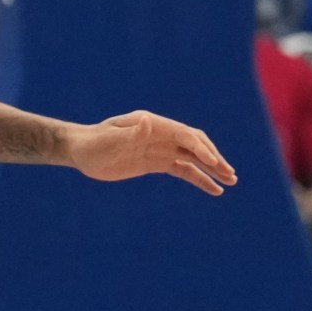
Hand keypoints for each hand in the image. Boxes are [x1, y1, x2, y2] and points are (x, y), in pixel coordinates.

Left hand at [62, 111, 236, 193]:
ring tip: (230, 181)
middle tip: (230, 173)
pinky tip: (213, 189)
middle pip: (195, 145)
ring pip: (193, 158)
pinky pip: (183, 169)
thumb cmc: (93, 144)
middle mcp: (161, 134)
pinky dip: (198, 178)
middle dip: (213, 158)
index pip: (184, 135)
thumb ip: (131, 132)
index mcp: (153, 125)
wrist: (81, 152)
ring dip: (212, 168)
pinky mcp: (156, 163)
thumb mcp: (110, 140)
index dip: (200, 148)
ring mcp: (160, 148)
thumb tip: (149, 121)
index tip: (212, 163)